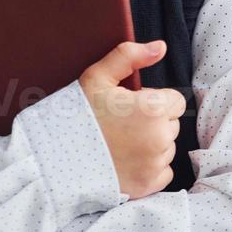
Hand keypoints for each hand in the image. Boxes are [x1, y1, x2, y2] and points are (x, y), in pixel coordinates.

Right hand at [78, 40, 183, 198]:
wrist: (56, 156)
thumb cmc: (78, 114)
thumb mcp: (98, 77)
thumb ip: (130, 56)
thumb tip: (160, 47)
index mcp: (153, 108)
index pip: (175, 100)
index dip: (153, 100)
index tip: (131, 105)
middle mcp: (160, 137)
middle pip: (171, 124)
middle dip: (154, 122)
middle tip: (123, 123)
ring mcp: (155, 164)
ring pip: (167, 147)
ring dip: (152, 143)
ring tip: (122, 142)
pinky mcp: (149, 184)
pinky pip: (163, 171)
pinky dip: (150, 166)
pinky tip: (127, 159)